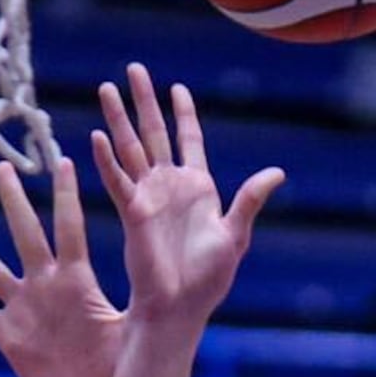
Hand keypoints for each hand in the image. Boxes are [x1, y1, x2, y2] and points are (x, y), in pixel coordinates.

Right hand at [89, 66, 282, 332]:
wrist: (180, 307)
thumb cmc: (208, 280)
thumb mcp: (235, 235)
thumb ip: (250, 199)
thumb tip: (277, 172)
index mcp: (198, 188)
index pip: (189, 139)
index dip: (183, 114)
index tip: (177, 88)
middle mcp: (170, 186)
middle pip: (154, 133)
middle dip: (144, 101)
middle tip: (133, 69)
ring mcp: (149, 198)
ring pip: (130, 148)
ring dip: (118, 119)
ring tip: (106, 88)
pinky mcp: (132, 213)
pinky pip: (117, 181)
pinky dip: (107, 160)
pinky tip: (98, 137)